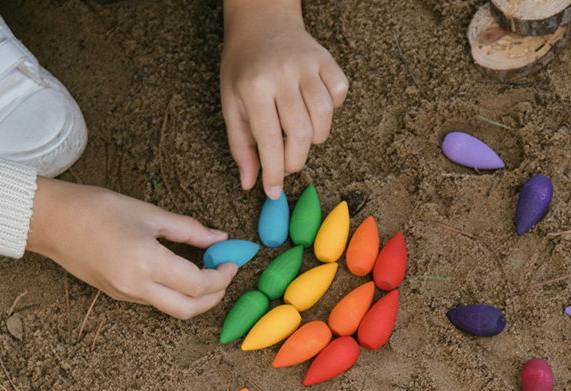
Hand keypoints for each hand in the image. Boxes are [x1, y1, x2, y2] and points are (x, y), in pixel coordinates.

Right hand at [26, 178, 235, 318]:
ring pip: (173, 310)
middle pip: (190, 309)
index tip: (231, 261)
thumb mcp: (147, 213)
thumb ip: (188, 229)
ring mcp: (126, 295)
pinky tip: (178, 273)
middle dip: (214, 296)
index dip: (222, 276)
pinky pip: (155, 302)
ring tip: (204, 271)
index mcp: (147, 263)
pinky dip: (175, 293)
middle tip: (223, 275)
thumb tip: (219, 239)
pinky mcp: (118, 296)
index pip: (199, 284)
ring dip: (195, 297)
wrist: (48, 221)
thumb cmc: (94, 208)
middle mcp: (137, 286)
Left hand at [221, 0, 347, 197]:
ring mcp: (306, 65)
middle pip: (301, 135)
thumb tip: (250, 183)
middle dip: (295, 160)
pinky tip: (315, 107)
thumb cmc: (243, 67)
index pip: (269, 142)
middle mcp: (281, 74)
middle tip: (287, 161)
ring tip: (300, 134)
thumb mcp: (231, 103)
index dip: (274, 173)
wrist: (261, 19)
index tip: (273, 191)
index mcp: (253, 87)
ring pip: (324, 118)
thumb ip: (240, 145)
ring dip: (316, 138)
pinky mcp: (326, 59)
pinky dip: (333, 108)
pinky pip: (339, 94)